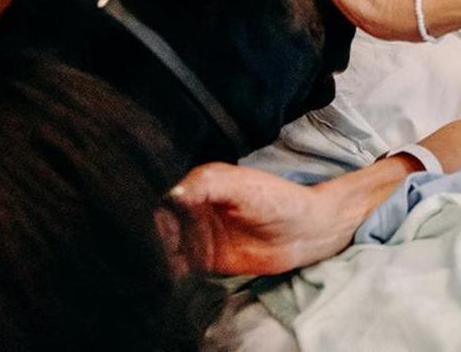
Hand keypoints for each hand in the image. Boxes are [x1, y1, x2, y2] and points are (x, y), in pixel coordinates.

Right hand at [158, 163, 357, 276]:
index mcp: (201, 185)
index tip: (157, 226)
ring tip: (158, 266)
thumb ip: (208, 184)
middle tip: (154, 251)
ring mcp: (200, 235)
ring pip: (168, 246)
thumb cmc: (279, 200)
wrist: (307, 232)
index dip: (161, 211)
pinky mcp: (207, 260)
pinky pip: (183, 267)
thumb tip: (173, 194)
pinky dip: (174, 272)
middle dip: (156, 236)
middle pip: (163, 223)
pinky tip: (171, 277)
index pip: (169, 197)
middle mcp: (196, 209)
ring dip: (161, 255)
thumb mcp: (244, 186)